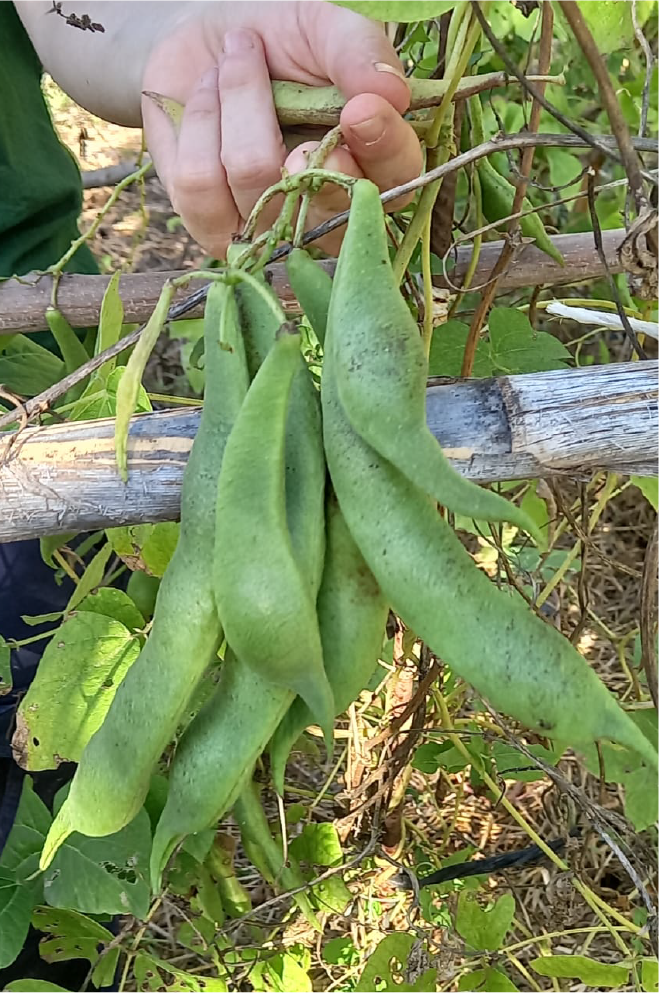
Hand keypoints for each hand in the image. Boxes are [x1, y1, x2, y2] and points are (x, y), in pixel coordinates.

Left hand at [141, 0, 422, 257]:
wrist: (206, 47)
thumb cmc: (280, 43)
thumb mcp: (323, 29)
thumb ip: (358, 51)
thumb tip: (392, 91)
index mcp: (372, 169)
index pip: (395, 184)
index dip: (381, 152)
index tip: (361, 110)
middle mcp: (325, 213)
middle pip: (326, 204)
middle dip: (302, 146)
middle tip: (287, 89)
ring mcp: (268, 230)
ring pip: (256, 179)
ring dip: (238, 102)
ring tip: (234, 61)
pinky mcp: (213, 230)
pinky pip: (201, 182)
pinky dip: (200, 121)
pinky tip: (207, 97)